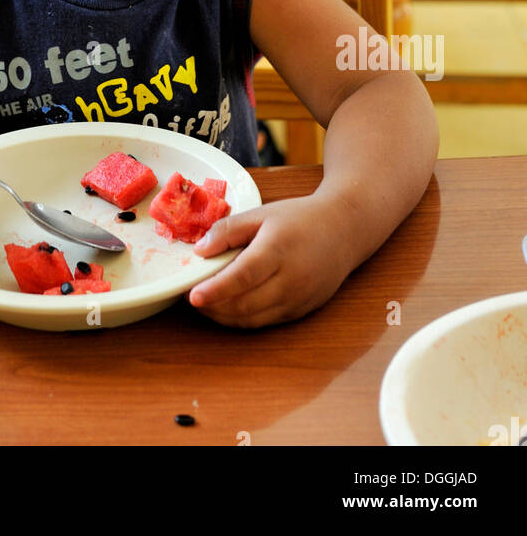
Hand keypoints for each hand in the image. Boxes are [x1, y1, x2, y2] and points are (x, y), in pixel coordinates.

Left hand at [187, 193, 353, 327]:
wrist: (344, 231)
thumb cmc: (300, 219)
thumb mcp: (262, 213)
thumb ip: (229, 230)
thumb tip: (200, 251)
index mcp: (278, 250)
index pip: (243, 276)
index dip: (216, 289)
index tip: (192, 296)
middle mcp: (290, 280)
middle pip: (244, 304)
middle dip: (213, 306)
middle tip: (190, 297)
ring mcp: (297, 300)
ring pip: (253, 319)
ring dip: (224, 316)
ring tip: (205, 303)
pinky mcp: (300, 311)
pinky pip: (265, 322)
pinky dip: (242, 318)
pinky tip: (228, 307)